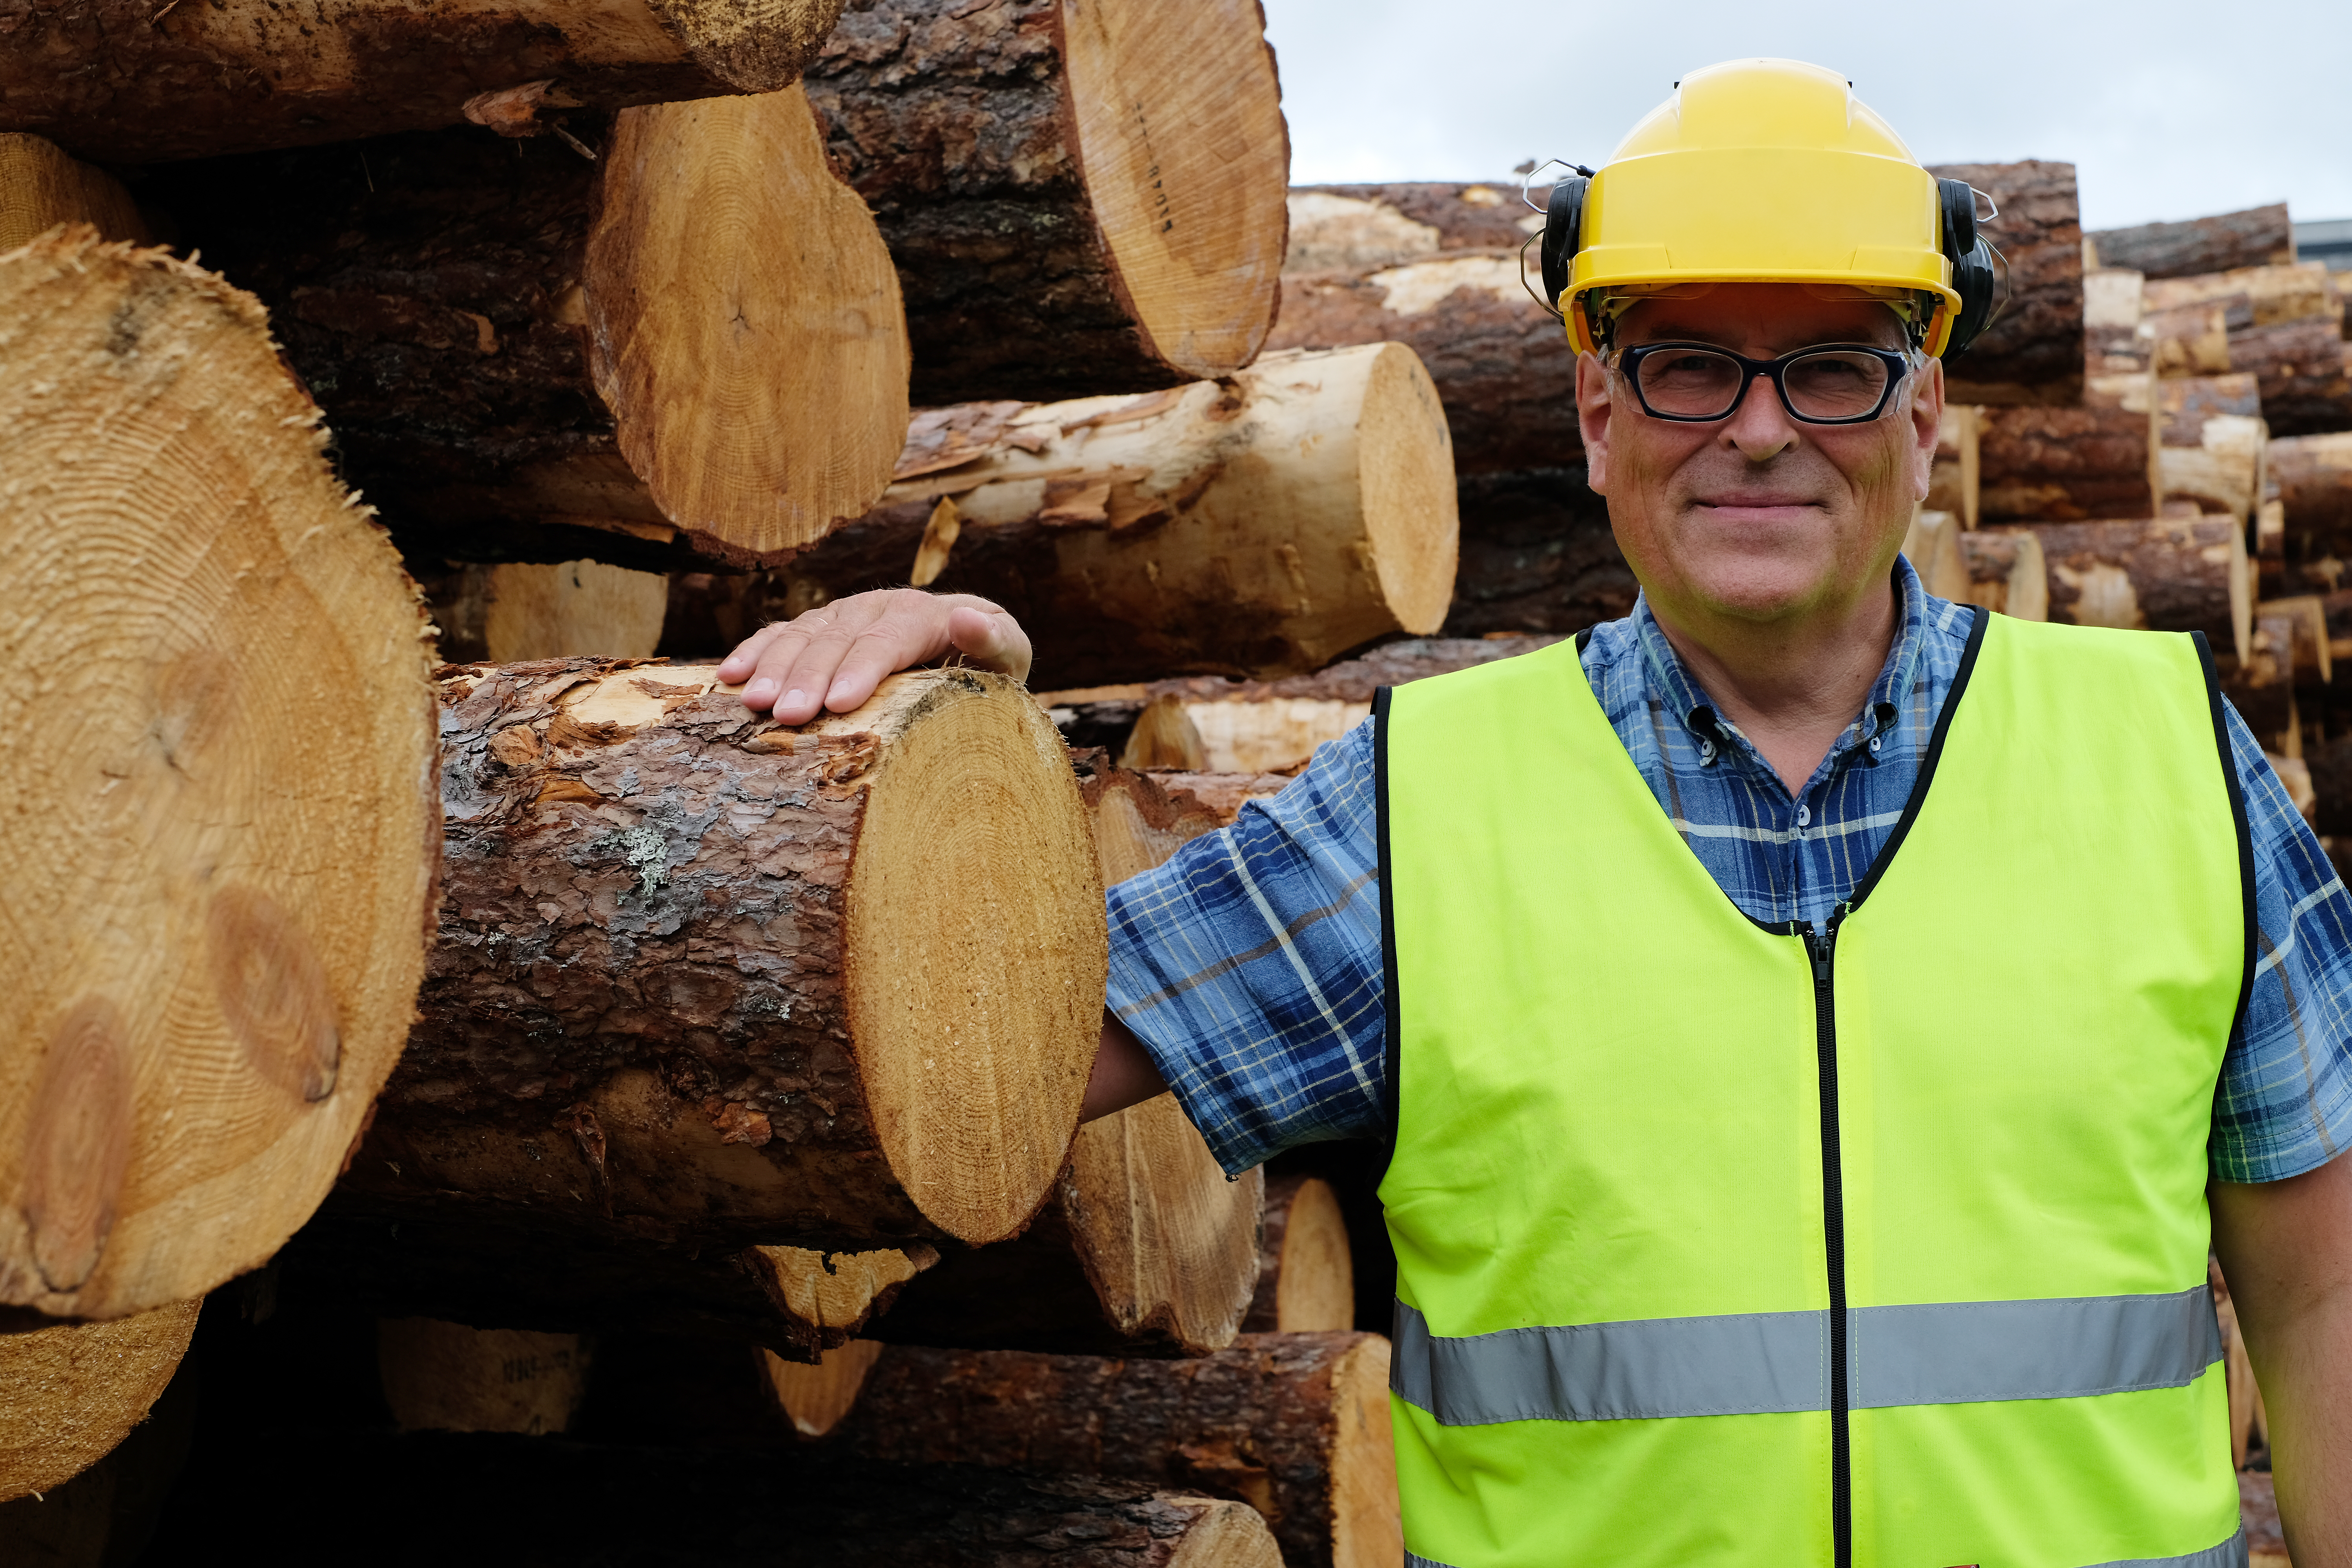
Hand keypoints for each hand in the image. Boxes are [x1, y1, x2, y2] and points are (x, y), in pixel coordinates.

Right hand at [715, 588, 1032, 722]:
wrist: (969, 645)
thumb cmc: (988, 664)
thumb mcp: (1007, 657)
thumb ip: (995, 640)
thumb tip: (968, 618)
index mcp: (923, 614)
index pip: (888, 639)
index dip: (862, 668)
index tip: (839, 701)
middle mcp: (878, 607)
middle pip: (838, 639)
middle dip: (809, 676)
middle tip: (786, 715)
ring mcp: (844, 615)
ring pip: (803, 634)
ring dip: (774, 666)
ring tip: (752, 701)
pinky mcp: (821, 627)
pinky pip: (781, 634)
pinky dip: (755, 651)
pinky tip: (728, 675)